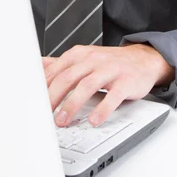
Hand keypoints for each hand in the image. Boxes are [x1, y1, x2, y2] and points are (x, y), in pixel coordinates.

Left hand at [42, 44, 174, 127]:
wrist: (142, 59)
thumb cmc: (108, 62)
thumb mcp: (83, 58)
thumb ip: (60, 64)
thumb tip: (36, 66)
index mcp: (79, 55)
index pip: (56, 71)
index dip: (43, 88)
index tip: (33, 103)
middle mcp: (93, 60)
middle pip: (68, 77)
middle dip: (53, 97)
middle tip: (43, 115)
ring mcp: (110, 70)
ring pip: (87, 85)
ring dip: (72, 104)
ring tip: (63, 121)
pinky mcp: (125, 82)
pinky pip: (113, 96)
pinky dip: (102, 109)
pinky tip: (94, 120)